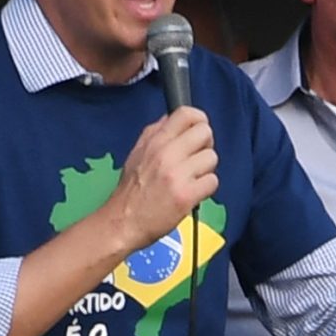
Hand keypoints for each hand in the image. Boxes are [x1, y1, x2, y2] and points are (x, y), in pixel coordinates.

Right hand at [106, 107, 218, 251]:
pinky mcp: (186, 195)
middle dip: (205, 145)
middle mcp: (166, 153)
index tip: (196, 134)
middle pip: (205, 132)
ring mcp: (177, 174)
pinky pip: (212, 181)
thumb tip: (173, 119)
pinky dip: (206, 188)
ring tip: (191, 179)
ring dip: (205, 170)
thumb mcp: (137, 153)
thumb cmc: (131, 190)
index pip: (187, 114)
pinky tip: (193, 193)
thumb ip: (156, 134)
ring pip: (211, 158)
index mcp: (154, 141)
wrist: (123, 222)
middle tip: (195, 159)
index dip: (199, 121)